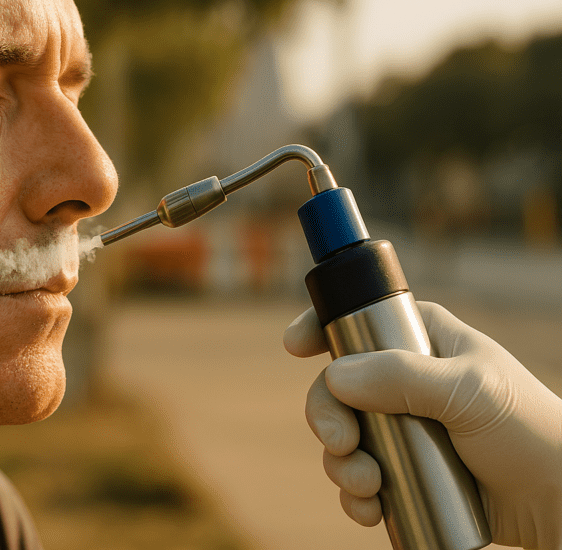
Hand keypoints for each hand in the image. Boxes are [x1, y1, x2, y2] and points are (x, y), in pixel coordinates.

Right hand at [285, 301, 561, 548]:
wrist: (558, 499)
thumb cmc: (527, 430)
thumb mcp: (468, 391)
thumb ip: (401, 377)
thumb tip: (333, 377)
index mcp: (422, 340)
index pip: (358, 319)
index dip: (320, 326)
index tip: (294, 348)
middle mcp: (403, 380)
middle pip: (335, 386)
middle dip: (326, 417)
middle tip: (341, 445)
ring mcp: (401, 427)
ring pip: (341, 437)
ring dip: (340, 465)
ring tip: (368, 488)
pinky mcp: (404, 471)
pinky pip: (358, 479)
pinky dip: (354, 497)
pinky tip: (370, 510)